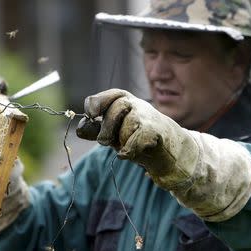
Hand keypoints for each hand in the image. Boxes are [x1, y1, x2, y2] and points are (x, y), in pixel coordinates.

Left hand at [76, 89, 198, 187]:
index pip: (111, 95)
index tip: (91, 114)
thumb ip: (97, 130)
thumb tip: (79, 128)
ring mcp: (150, 118)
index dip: (98, 102)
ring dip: (121, 139)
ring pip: (129, 123)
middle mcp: (138, 106)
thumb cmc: (139, 140)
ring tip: (124, 147)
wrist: (171, 153)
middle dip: (107, 125)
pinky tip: (125, 154)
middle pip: (118, 106)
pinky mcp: (157, 132)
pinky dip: (129, 148)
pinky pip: (139, 137)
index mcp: (126, 103)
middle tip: (105, 141)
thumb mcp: (114, 134)